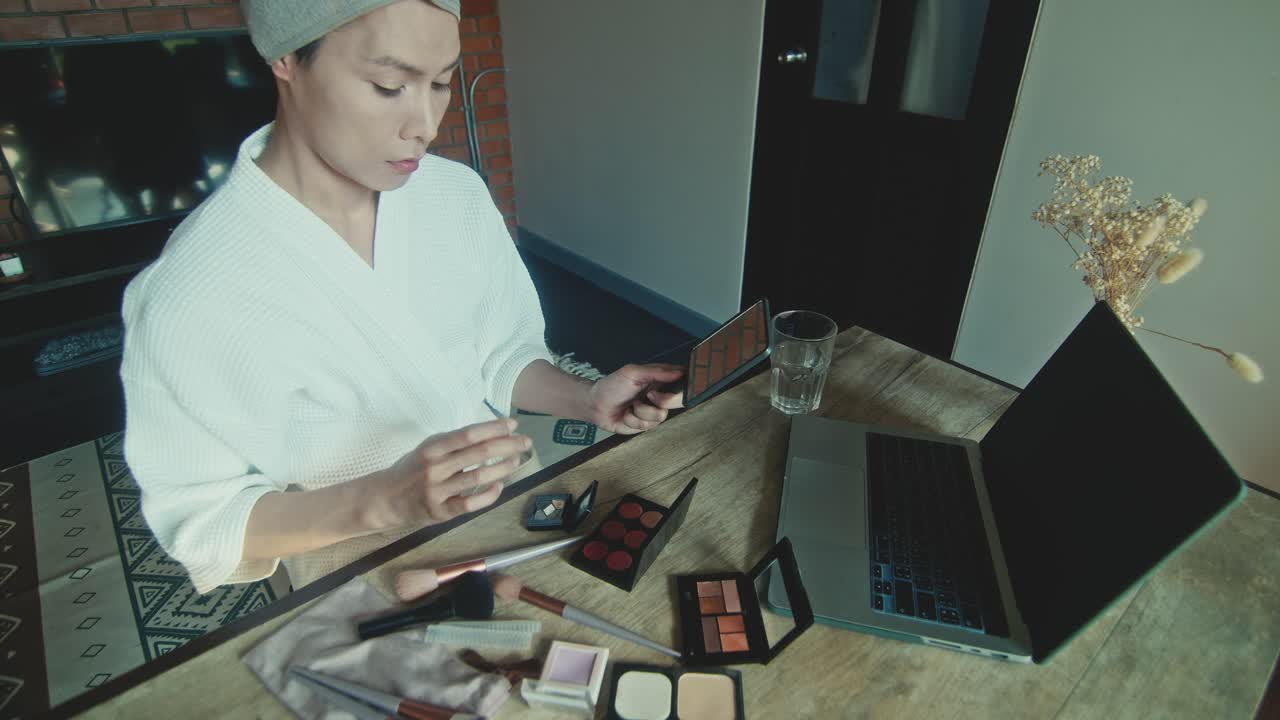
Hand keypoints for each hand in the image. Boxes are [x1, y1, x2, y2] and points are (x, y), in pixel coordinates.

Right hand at [364, 418, 531, 529]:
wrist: (383, 499)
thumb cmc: (411, 469)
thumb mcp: (427, 449)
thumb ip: (454, 443)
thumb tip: (491, 433)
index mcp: (432, 447)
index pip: (469, 434)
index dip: (494, 428)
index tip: (513, 424)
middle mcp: (435, 467)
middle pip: (479, 453)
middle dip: (508, 445)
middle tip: (526, 442)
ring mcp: (437, 491)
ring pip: (478, 477)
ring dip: (503, 468)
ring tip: (516, 460)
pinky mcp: (440, 512)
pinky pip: (471, 503)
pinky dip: (489, 494)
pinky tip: (500, 486)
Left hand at [586, 363, 684, 434]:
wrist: (596, 405)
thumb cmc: (612, 385)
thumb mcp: (633, 372)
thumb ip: (657, 371)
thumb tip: (680, 372)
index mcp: (659, 379)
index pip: (681, 381)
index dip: (681, 386)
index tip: (671, 387)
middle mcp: (660, 395)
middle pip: (677, 401)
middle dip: (659, 400)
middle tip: (647, 395)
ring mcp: (653, 411)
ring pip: (661, 415)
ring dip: (641, 412)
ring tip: (631, 406)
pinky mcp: (645, 424)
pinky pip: (648, 426)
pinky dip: (633, 421)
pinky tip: (626, 415)